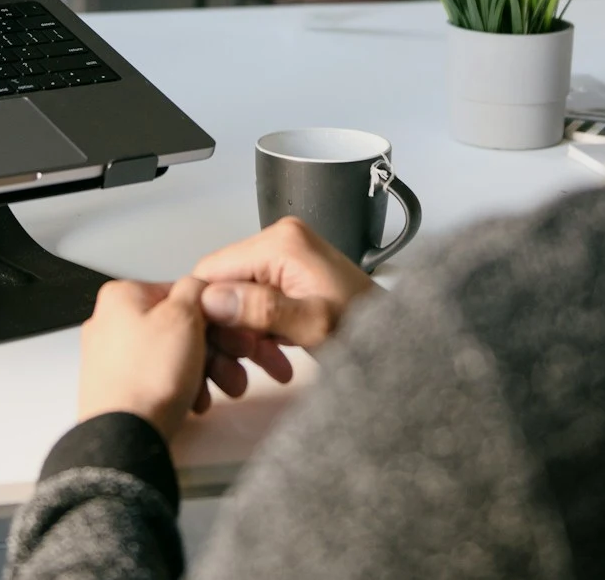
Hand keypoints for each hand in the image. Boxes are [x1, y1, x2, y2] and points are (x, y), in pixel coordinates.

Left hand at [78, 278, 220, 441]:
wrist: (124, 436)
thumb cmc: (147, 380)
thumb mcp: (184, 318)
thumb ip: (196, 290)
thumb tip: (200, 285)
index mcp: (122, 297)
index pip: (182, 293)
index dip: (214, 316)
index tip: (231, 334)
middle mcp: (111, 322)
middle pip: (179, 328)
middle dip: (213, 351)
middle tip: (231, 367)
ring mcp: (112, 357)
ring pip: (172, 356)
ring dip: (202, 372)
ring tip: (215, 391)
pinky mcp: (117, 387)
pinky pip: (158, 379)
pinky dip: (180, 388)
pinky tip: (193, 402)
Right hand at [188, 219, 377, 390]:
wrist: (400, 341)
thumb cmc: (366, 331)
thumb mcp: (313, 325)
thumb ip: (262, 310)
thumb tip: (213, 300)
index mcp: (281, 242)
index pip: (212, 269)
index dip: (204, 310)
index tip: (212, 346)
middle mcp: (279, 240)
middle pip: (223, 284)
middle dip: (228, 329)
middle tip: (242, 364)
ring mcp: (285, 258)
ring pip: (237, 298)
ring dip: (244, 336)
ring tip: (267, 363)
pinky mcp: (290, 275)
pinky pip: (256, 302)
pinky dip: (259, 332)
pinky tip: (275, 356)